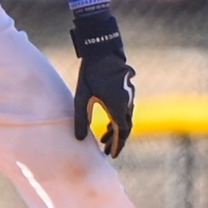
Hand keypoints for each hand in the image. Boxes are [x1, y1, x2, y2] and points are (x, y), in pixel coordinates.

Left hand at [70, 9, 134, 157]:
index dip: (118, 145)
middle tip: (107, 151)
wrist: (102, 52)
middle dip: (116, 141)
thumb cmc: (90, 75)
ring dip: (116, 130)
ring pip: (125, 118)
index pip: (122, 133)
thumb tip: (78, 139)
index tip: (112, 155)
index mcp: (118, 108)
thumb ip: (81, 119)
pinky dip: (118, 119)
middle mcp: (127, 103)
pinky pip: (124, 110)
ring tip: (104, 139)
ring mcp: (128, 96)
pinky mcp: (126, 91)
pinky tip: (109, 122)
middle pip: (125, 127)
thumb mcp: (82, 98)